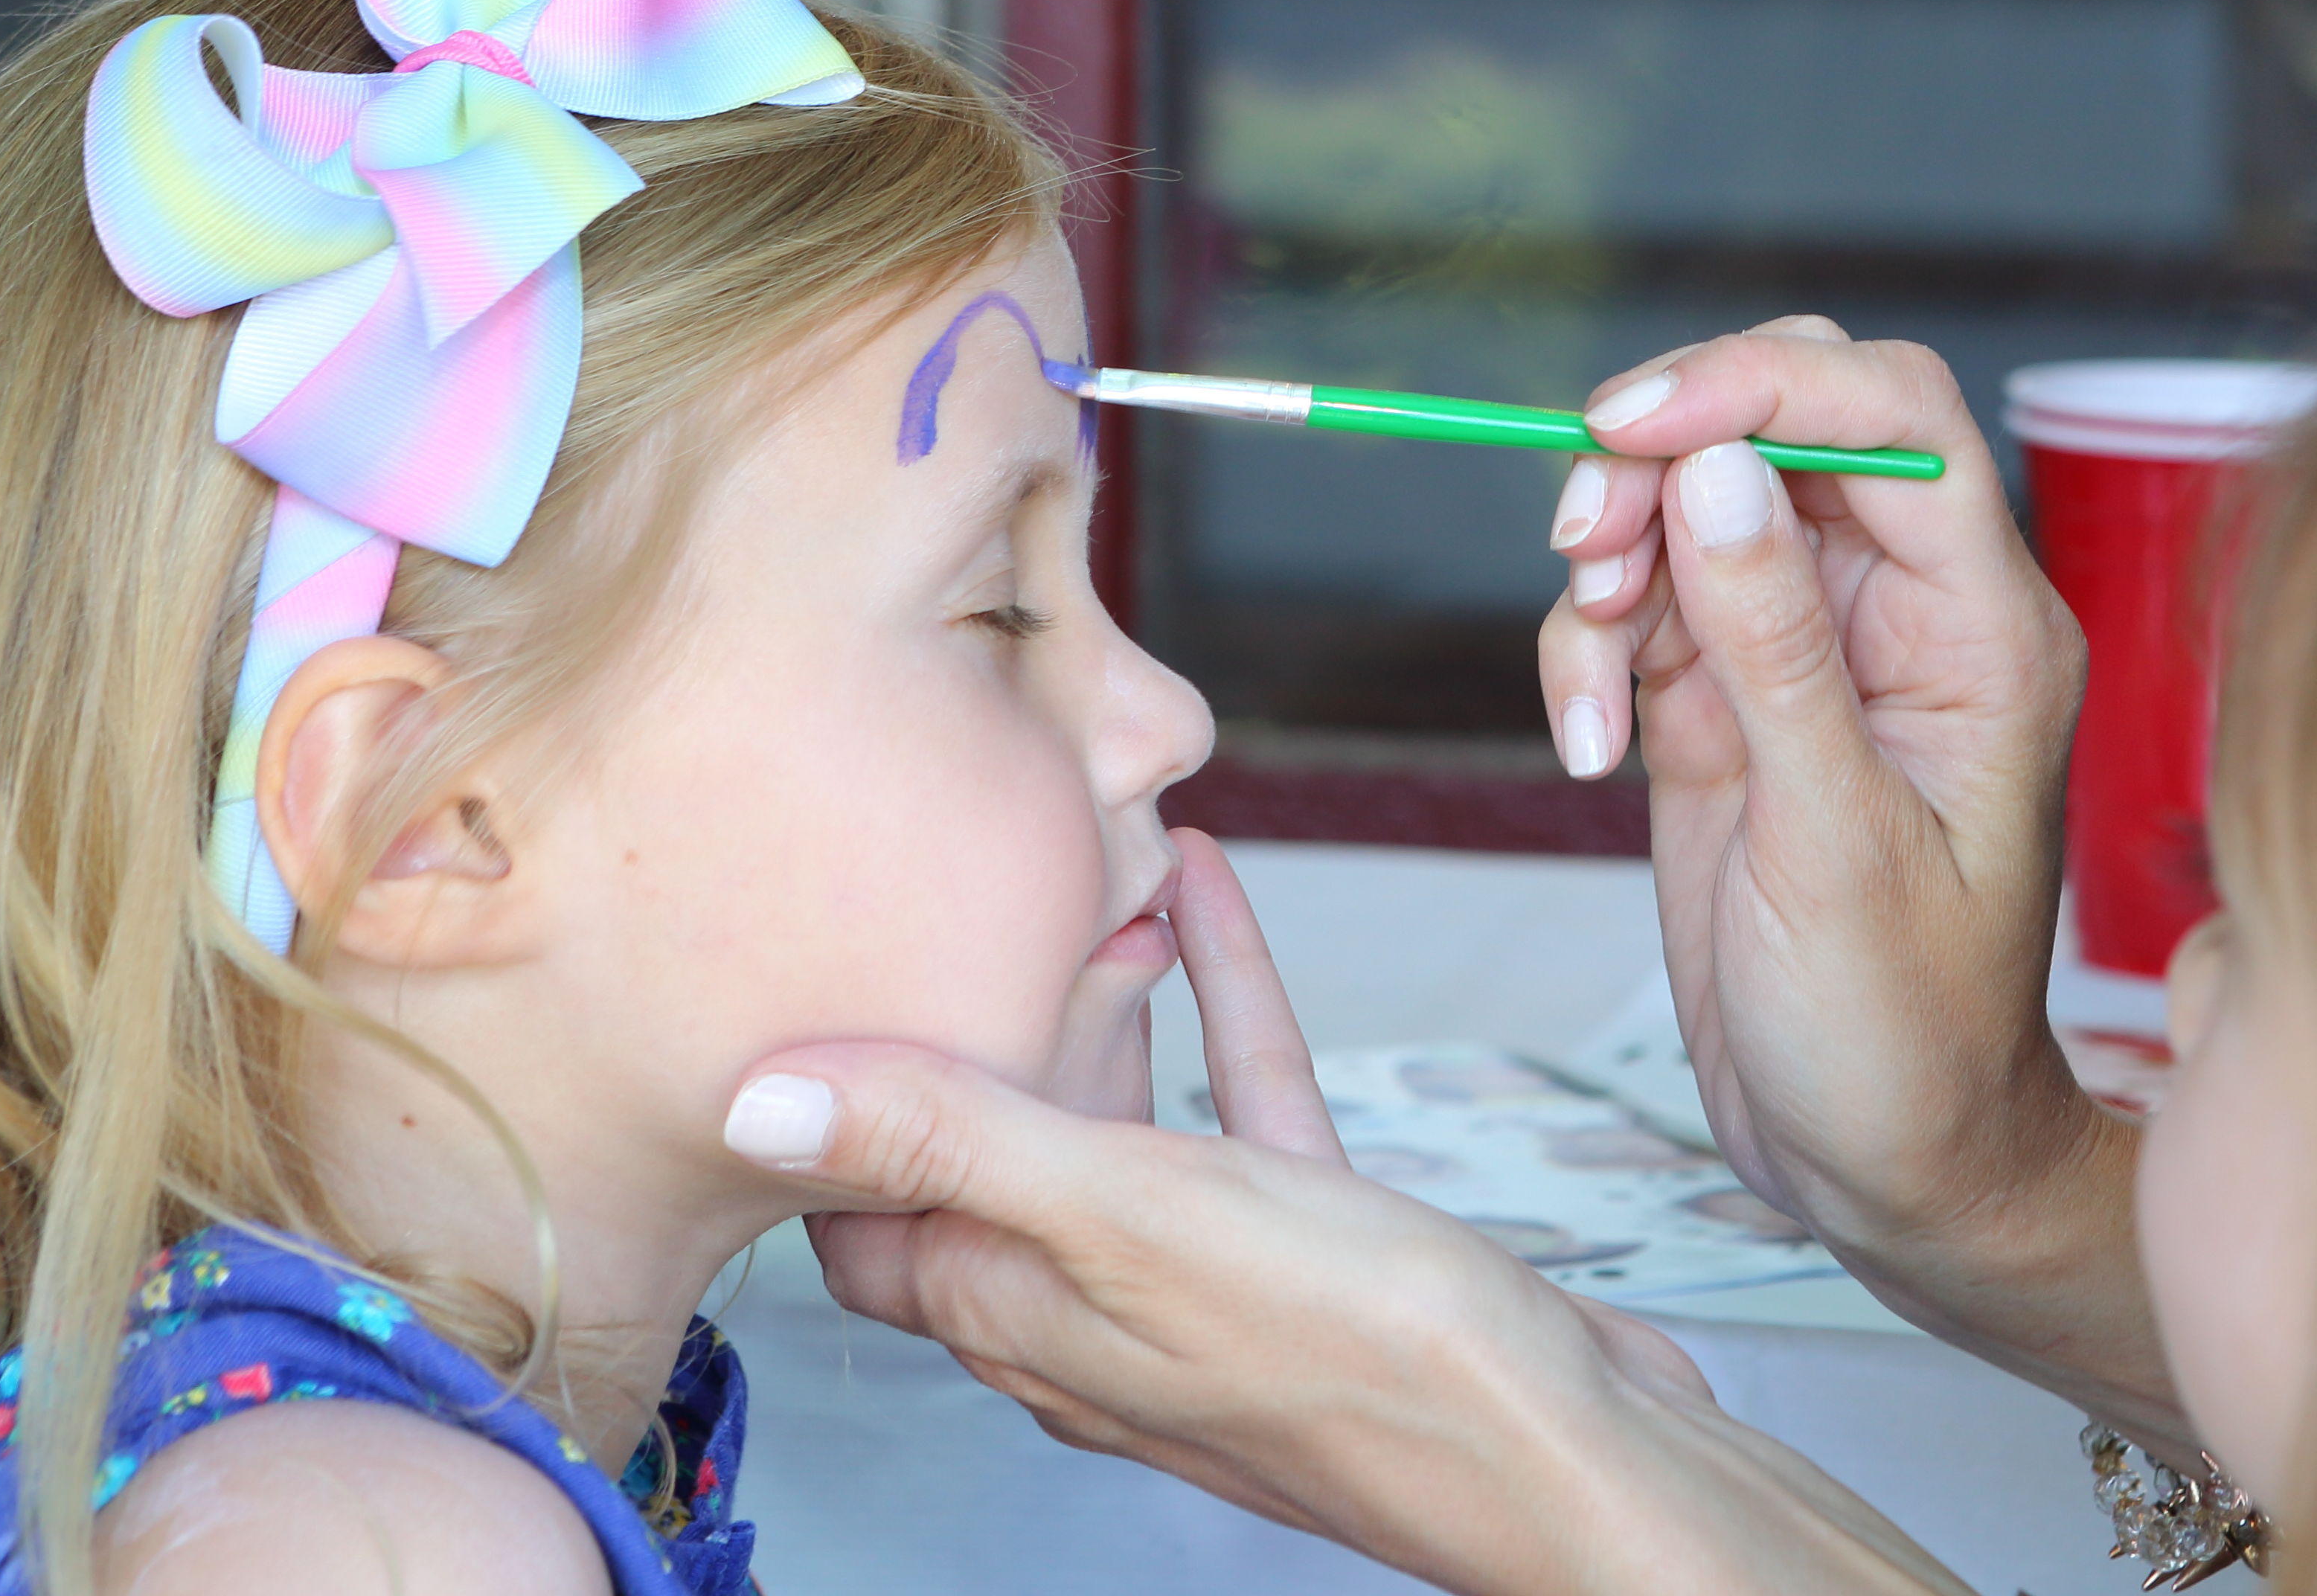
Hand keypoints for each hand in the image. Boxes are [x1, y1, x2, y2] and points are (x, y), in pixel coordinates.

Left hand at [738, 833, 1966, 1595]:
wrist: (1560, 1447)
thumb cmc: (1360, 1356)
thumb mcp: (1126, 1218)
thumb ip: (949, 1145)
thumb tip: (756, 1098)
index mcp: (1018, 1313)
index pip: (862, 1213)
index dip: (830, 1102)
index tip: (813, 971)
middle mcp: (1092, 1307)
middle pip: (983, 1155)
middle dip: (966, 1027)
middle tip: (950, 889)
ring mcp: (1203, 1281)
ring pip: (1115, 1119)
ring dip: (1095, 998)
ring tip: (1084, 868)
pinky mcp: (1312, 1249)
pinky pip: (1238, 1101)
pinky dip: (1217, 997)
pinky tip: (1211, 892)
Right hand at [1534, 326, 2177, 1430]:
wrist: (1880, 1167)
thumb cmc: (1903, 1035)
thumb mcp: (1835, 847)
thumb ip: (1776, 651)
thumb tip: (1721, 472)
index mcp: (1982, 629)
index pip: (1891, 418)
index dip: (1762, 382)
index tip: (1633, 426)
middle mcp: (1902, 615)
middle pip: (1781, 427)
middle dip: (1664, 454)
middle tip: (1582, 538)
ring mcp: (1809, 654)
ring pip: (1691, 507)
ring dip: (1610, 557)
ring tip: (1590, 680)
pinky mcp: (1727, 704)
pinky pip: (1643, 607)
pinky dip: (1589, 650)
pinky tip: (1589, 750)